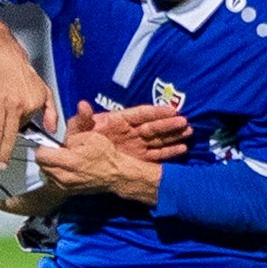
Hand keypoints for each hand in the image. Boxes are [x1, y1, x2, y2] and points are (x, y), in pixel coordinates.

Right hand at [0, 49, 58, 167]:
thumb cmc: (25, 75)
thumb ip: (51, 111)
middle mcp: (14, 106)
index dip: (17, 141)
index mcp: (29, 105)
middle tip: (1, 165)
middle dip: (4, 153)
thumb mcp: (45, 91)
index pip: (23, 129)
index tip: (13, 154)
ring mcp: (0, 104)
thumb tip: (52, 129)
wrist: (6, 58)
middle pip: (8, 135)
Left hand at [33, 123, 159, 204]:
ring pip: (47, 173)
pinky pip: (54, 181)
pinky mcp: (68, 191)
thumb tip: (60, 140)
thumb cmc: (105, 155)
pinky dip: (57, 173)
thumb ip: (70, 136)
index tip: (51, 143)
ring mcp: (64, 186)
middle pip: (42, 165)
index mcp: (68, 161)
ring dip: (51, 165)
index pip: (41, 155)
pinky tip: (67, 168)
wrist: (116, 175)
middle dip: (46, 156)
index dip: (45, 146)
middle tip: (57, 150)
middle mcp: (63, 177)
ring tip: (63, 159)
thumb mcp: (89, 137)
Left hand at [74, 100, 190, 162]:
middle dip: (169, 124)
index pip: (140, 115)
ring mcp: (136, 145)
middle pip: (153, 126)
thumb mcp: (77, 130)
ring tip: (189, 132)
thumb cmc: (78, 142)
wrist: (78, 162)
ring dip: (173, 135)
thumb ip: (82, 120)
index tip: (171, 110)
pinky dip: (169, 152)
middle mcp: (131, 132)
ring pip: (158, 139)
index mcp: (118, 121)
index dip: (155, 112)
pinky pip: (156, 155)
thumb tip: (82, 105)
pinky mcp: (138, 158)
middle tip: (184, 123)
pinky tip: (183, 149)